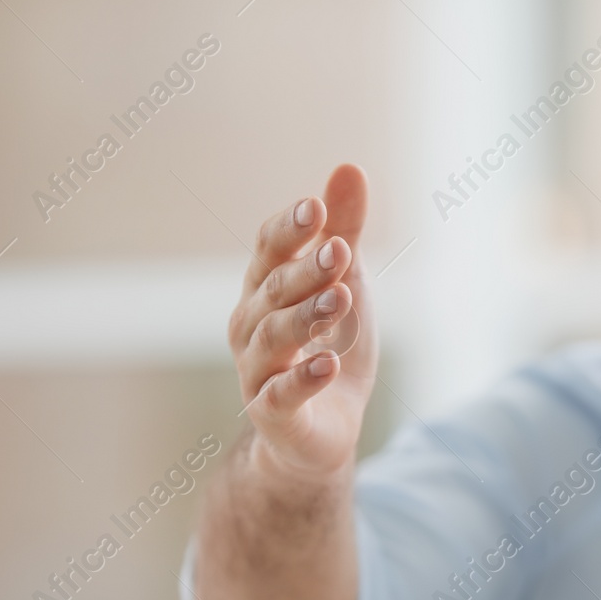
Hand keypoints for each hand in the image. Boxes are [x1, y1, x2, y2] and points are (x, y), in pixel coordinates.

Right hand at [227, 163, 377, 478]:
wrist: (324, 432)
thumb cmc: (328, 347)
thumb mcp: (345, 284)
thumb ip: (344, 231)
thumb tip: (349, 167)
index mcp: (265, 289)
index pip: (268, 249)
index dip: (290, 228)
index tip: (316, 207)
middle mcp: (252, 326)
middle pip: (274, 290)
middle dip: (305, 270)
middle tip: (338, 251)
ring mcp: (258, 372)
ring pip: (274, 338)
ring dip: (306, 317)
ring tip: (339, 299)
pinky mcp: (274, 415)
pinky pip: (281, 395)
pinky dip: (302, 378)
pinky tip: (327, 363)